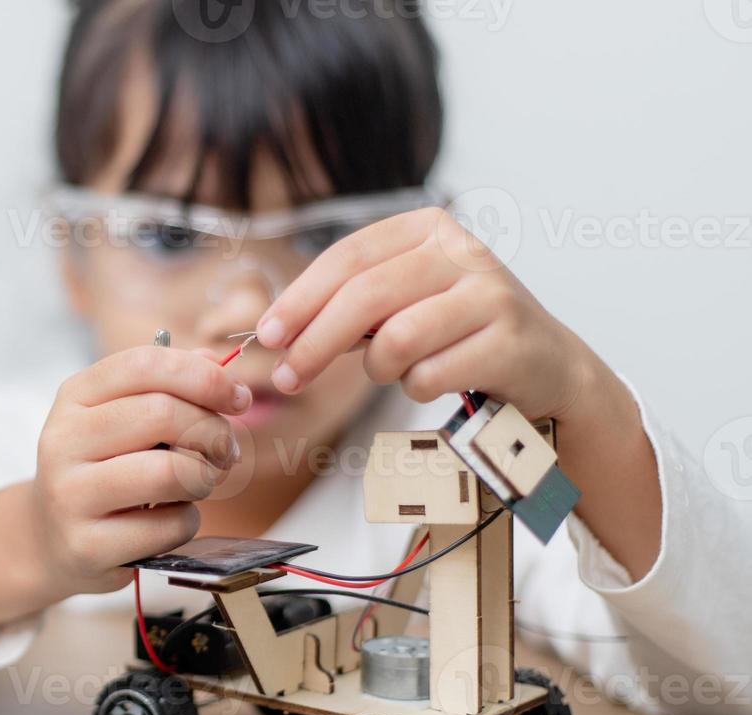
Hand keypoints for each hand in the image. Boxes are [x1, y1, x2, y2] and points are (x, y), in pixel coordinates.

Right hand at [31, 346, 251, 595]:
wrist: (49, 539)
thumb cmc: (102, 471)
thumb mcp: (121, 419)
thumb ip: (167, 387)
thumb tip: (214, 360)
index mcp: (75, 398)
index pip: (145, 365)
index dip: (204, 377)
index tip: (238, 399)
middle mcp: (63, 441)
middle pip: (163, 414)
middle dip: (214, 432)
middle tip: (225, 451)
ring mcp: (70, 496)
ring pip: (170, 471)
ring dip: (204, 478)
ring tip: (197, 484)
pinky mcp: (87, 546)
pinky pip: (168, 526)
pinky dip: (186, 523)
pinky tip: (169, 522)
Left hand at [255, 207, 598, 423]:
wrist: (544, 365)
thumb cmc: (455, 332)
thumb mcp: (403, 301)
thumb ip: (348, 305)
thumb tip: (277, 331)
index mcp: (428, 227)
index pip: (347, 257)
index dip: (300, 298)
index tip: (267, 335)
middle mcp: (463, 250)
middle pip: (365, 297)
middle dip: (314, 344)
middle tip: (286, 377)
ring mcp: (491, 294)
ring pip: (396, 340)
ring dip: (378, 370)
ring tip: (392, 372)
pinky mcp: (511, 341)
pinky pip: (430, 376)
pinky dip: (417, 389)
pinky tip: (434, 381)